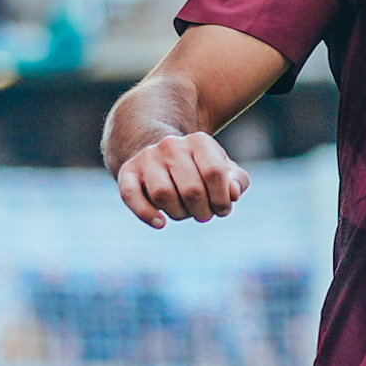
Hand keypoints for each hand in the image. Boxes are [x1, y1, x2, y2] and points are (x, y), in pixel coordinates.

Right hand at [112, 127, 246, 228]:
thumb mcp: (224, 169)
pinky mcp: (128, 172)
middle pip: (191, 189)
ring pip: (163, 194)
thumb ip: (237, 181)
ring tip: (184, 212)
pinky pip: (130, 195)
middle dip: (202, 211)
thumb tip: (233, 194)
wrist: (162, 154)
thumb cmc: (200, 169)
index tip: (222, 209)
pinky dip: (145, 213)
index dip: (221, 199)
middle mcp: (171, 145)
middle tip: (204, 214)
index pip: (214, 173)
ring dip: (178, 214)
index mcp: (199, 141)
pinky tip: (160, 223)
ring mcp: (148, 158)